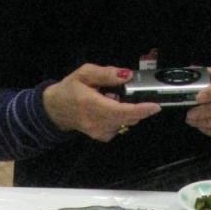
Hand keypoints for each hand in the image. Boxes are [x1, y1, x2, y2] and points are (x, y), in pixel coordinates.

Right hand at [42, 64, 160, 141]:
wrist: (55, 109)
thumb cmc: (69, 89)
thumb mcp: (84, 73)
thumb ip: (106, 74)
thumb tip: (127, 75)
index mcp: (92, 104)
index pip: (121, 110)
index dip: (140, 109)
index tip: (155, 106)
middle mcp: (96, 121)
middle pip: (127, 118)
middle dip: (140, 109)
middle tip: (142, 98)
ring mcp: (99, 131)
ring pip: (125, 123)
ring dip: (129, 112)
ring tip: (116, 101)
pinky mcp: (101, 136)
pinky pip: (119, 127)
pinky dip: (122, 119)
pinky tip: (112, 111)